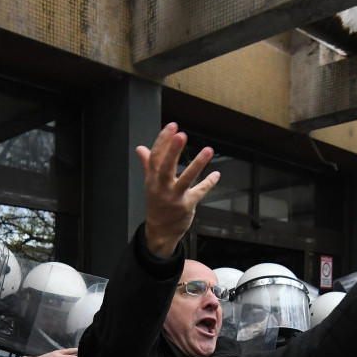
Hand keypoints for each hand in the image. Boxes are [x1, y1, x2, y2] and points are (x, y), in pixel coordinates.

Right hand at [136, 123, 220, 256]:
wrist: (160, 231)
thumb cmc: (157, 203)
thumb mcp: (150, 183)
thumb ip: (147, 164)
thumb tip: (140, 148)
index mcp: (153, 178)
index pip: (156, 156)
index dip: (163, 140)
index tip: (172, 126)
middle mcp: (162, 187)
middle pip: (166, 166)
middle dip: (173, 150)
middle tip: (182, 134)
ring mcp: (174, 197)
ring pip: (186, 179)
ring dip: (197, 164)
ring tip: (209, 149)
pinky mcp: (186, 206)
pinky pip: (199, 192)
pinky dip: (208, 183)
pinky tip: (216, 174)